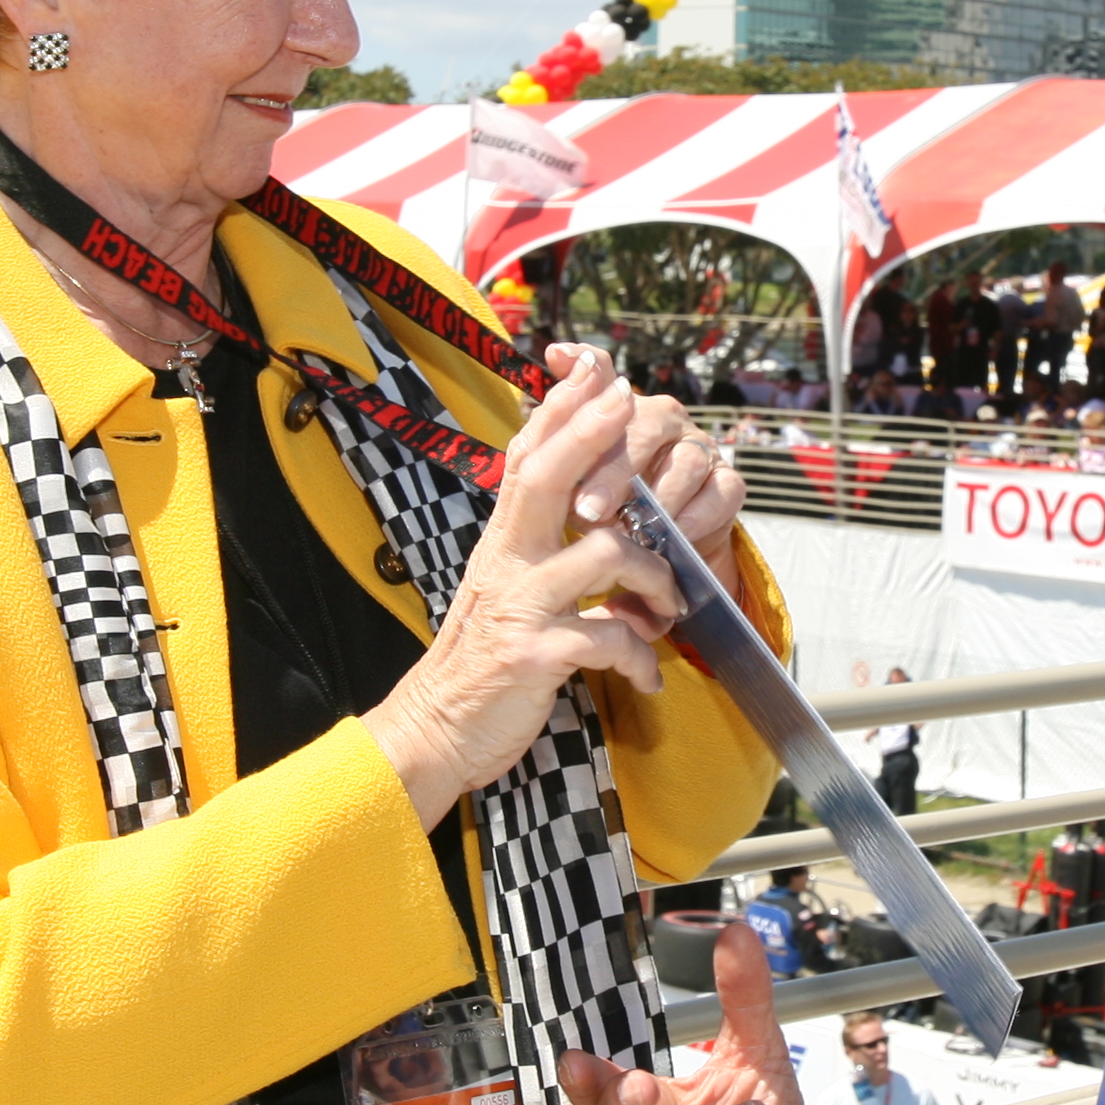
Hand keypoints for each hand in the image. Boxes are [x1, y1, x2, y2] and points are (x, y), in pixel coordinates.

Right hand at [363, 349, 685, 824]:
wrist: (434, 733)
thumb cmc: (479, 663)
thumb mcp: (500, 590)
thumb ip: (532, 547)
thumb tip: (576, 508)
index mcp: (501, 544)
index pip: (526, 460)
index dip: (559, 412)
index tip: (594, 371)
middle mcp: (505, 563)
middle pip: (545, 478)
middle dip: (591, 435)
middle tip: (631, 404)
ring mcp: (518, 605)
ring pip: (602, 554)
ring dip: (654, 577)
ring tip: (669, 610)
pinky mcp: (534, 653)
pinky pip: (608, 637)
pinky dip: (639, 654)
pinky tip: (647, 676)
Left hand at [546, 344, 747, 607]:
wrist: (652, 560)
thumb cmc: (605, 512)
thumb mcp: (570, 483)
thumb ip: (560, 431)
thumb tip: (557, 352)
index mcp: (620, 410)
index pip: (603, 373)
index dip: (586, 365)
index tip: (557, 357)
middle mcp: (662, 418)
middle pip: (643, 427)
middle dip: (614, 472)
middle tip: (586, 511)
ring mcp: (699, 448)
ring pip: (686, 461)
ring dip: (657, 499)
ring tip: (630, 531)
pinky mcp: (727, 484)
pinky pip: (721, 493)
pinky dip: (695, 517)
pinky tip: (672, 536)